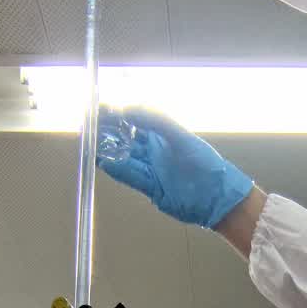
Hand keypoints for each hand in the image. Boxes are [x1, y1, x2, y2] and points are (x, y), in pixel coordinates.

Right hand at [96, 108, 254, 229]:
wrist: (218, 199)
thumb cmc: (205, 164)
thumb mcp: (181, 137)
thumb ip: (156, 121)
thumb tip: (127, 109)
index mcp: (163, 134)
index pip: (134, 120)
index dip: (116, 114)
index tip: (98, 108)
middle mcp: (156, 150)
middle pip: (126, 138)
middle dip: (107, 132)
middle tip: (88, 126)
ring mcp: (153, 169)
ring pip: (126, 157)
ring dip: (109, 150)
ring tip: (90, 143)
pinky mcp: (151, 188)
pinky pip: (131, 176)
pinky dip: (118, 169)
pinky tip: (103, 162)